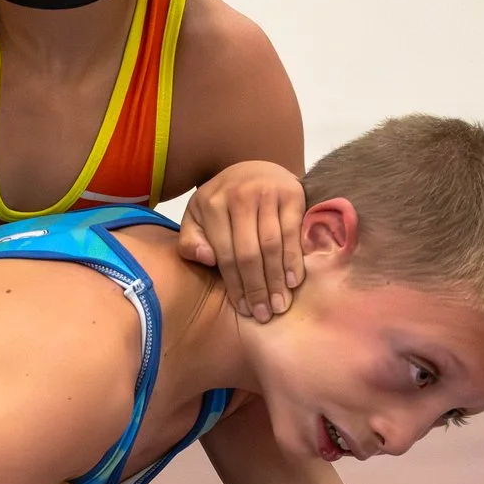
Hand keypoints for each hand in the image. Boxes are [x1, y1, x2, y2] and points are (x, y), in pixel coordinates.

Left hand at [178, 161, 306, 323]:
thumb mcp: (197, 216)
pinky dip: (293, 260)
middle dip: (257, 288)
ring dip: (276, 280)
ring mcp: (267, 193)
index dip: (235, 286)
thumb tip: (205, 258)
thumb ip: (191, 239)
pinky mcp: (291, 194)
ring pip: (272, 246)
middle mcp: (239, 196)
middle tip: (265, 314)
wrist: (255, 169)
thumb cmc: (223, 201)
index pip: (224, 254)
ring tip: (280, 304)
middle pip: (249, 253)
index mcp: (212, 203)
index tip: (245, 310)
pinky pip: (293, 233)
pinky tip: (293, 281)